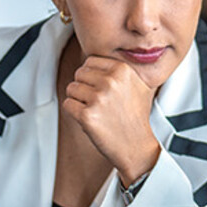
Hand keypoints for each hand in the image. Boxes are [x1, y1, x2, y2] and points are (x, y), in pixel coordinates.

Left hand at [63, 56, 159, 184]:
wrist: (136, 146)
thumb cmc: (135, 117)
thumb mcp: (138, 85)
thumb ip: (119, 70)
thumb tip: (96, 60)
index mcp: (122, 70)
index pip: (90, 61)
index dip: (91, 76)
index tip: (100, 88)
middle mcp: (111, 81)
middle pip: (79, 74)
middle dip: (84, 87)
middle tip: (98, 102)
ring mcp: (98, 98)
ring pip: (71, 88)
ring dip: (78, 100)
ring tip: (96, 111)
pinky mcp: (87, 115)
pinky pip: (68, 104)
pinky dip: (74, 112)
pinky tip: (90, 119)